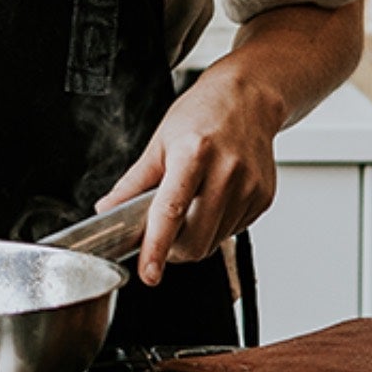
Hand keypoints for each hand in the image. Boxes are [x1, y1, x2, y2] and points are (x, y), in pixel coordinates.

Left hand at [94, 58, 282, 286]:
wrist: (248, 98)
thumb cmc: (203, 114)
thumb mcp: (160, 142)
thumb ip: (134, 182)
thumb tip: (108, 210)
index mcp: (195, 154)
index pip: (171, 212)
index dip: (157, 248)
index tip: (149, 273)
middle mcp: (227, 172)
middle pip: (196, 239)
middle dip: (173, 249)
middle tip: (163, 233)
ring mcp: (250, 187)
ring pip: (214, 241)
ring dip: (196, 237)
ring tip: (193, 204)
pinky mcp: (264, 198)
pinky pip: (233, 231)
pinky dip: (217, 226)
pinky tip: (214, 198)